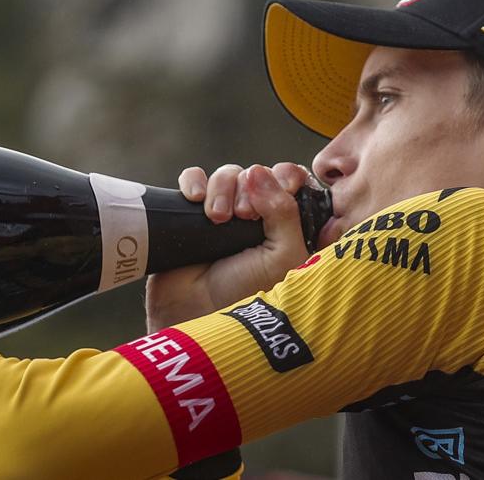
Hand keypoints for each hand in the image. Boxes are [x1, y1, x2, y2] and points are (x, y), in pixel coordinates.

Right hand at [145, 163, 309, 331]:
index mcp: (285, 225)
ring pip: (226, 174)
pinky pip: (193, 179)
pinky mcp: (191, 213)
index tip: (284, 187)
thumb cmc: (245, 293)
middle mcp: (255, 216)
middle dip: (250, 189)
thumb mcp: (282, 256)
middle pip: (256, 173)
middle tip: (245, 216)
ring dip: (222, 189)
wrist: (195, 312)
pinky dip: (193, 182)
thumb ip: (284, 211)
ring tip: (218, 219)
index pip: (292, 181)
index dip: (286, 178)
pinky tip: (193, 199)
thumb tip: (259, 172)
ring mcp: (222, 213)